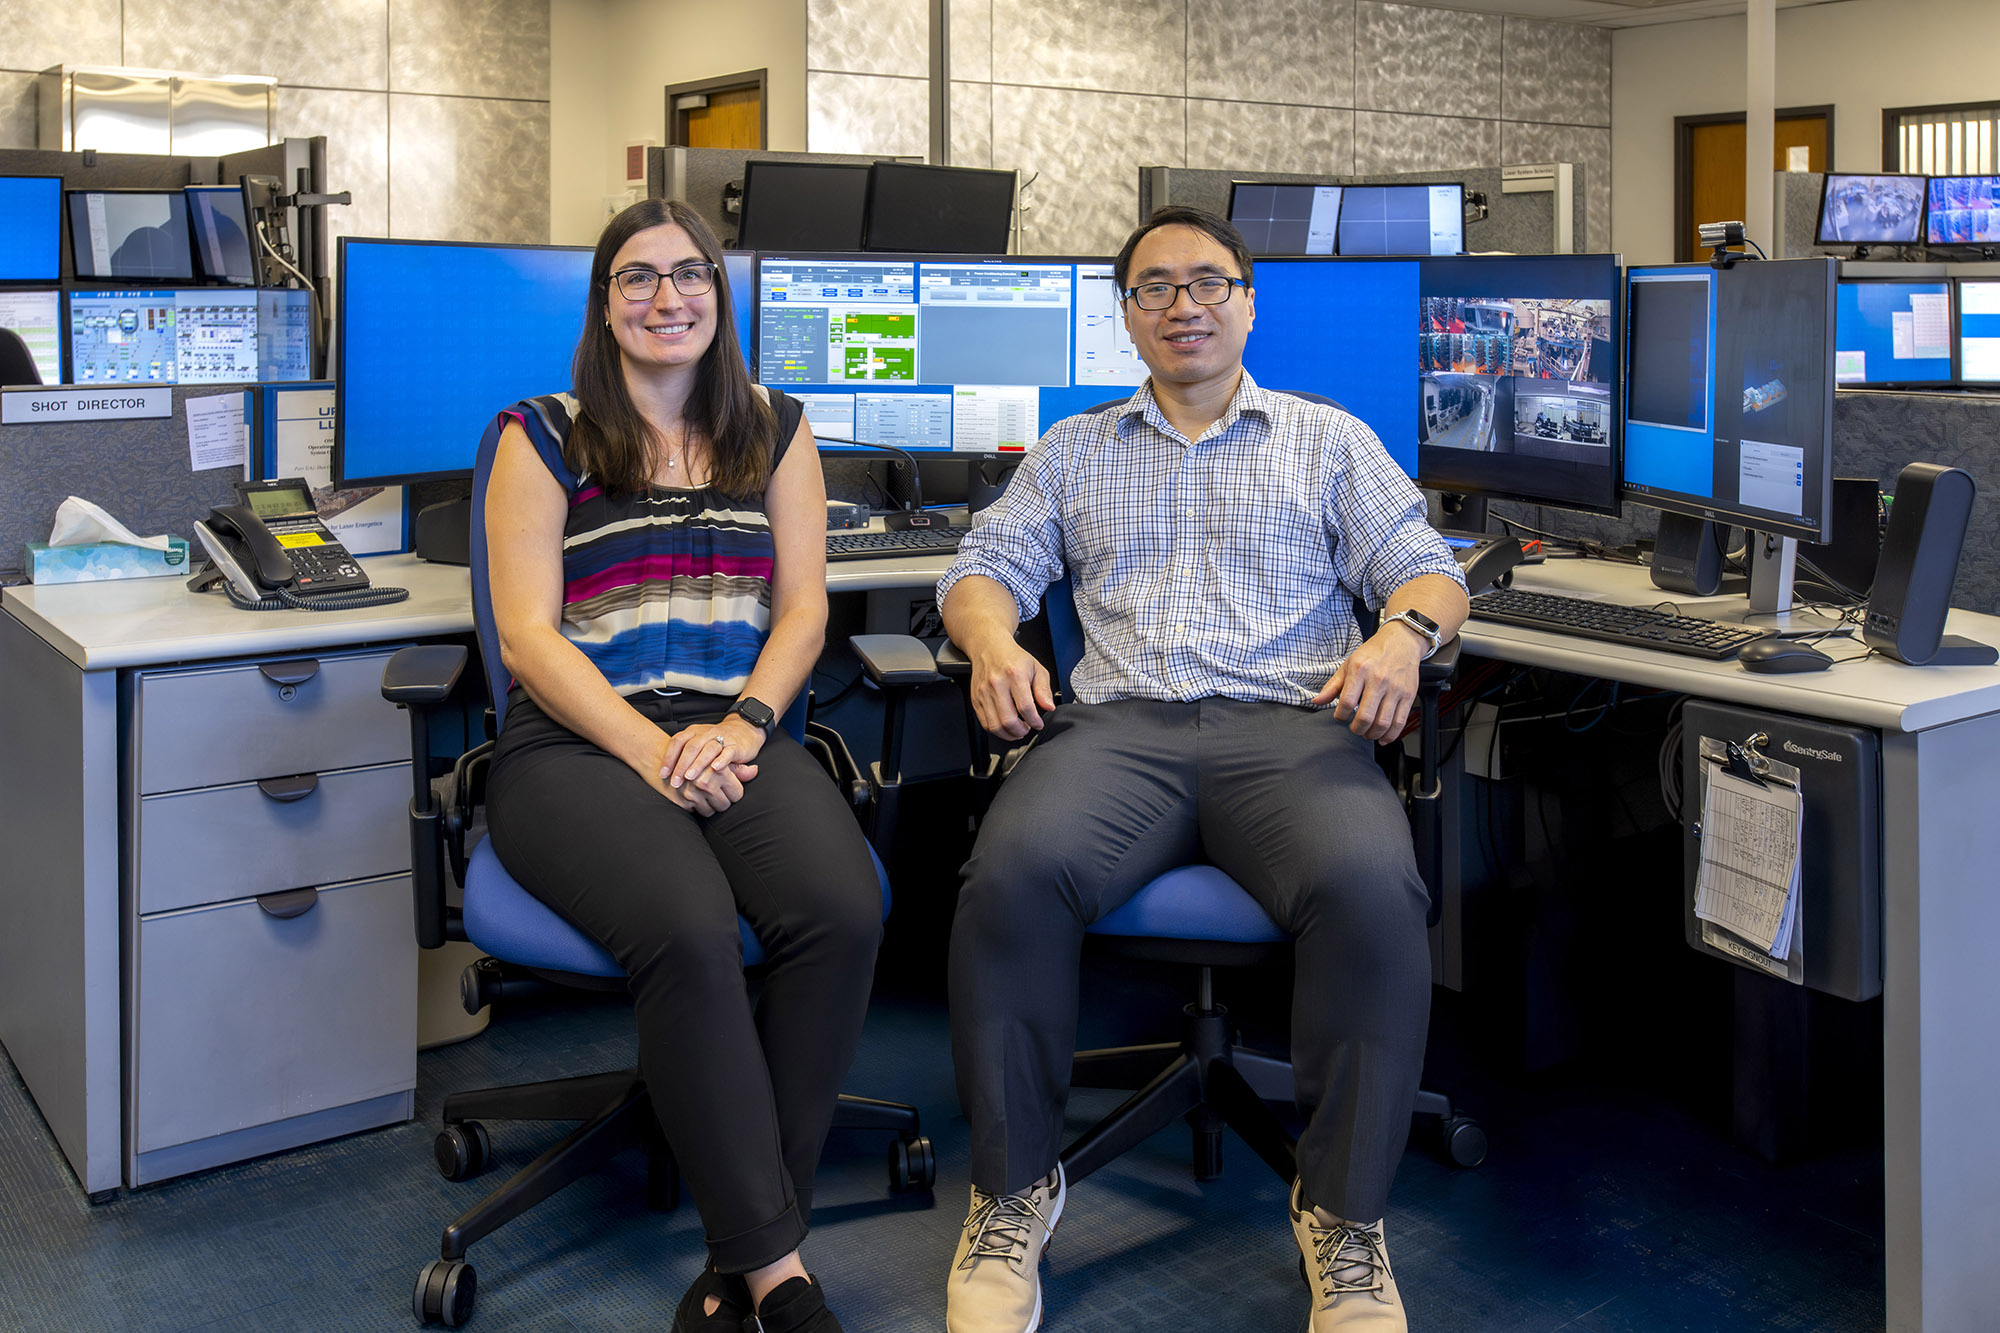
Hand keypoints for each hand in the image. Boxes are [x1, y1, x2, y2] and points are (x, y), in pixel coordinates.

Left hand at [661, 715, 766, 796]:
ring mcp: (722, 738)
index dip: (669, 758)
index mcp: (694, 732)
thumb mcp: (699, 745)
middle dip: (681, 765)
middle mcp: (706, 733)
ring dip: (698, 764)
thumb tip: (664, 774)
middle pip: (691, 746)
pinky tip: (715, 769)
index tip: (663, 774)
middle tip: (675, 781)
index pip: (677, 741)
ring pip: (708, 749)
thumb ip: (683, 757)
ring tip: (690, 778)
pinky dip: (721, 760)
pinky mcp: (736, 746)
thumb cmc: (716, 742)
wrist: (744, 730)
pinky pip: (728, 752)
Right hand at [667, 759, 757, 815]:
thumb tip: (754, 771)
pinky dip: (696, 807)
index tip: (728, 788)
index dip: (733, 793)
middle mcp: (706, 782)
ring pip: (711, 812)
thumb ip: (738, 768)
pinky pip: (697, 813)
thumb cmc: (694, 757)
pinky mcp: (681, 801)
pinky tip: (693, 796)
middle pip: (725, 805)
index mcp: (719, 771)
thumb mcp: (716, 758)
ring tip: (704, 794)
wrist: (661, 756)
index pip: (737, 795)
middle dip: (722, 800)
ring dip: (709, 805)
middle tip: (715, 792)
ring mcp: (692, 793)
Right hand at [966, 638, 1054, 740]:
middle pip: (1008, 720)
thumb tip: (1048, 706)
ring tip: (1017, 730)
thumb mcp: (1036, 668)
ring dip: (1008, 734)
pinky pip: (984, 722)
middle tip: (1027, 729)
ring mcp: (983, 692)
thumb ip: (1044, 689)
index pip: (1025, 708)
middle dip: (1021, 731)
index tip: (1038, 724)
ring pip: (995, 725)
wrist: (989, 647)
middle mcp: (997, 684)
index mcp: (1014, 675)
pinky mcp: (975, 698)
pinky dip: (996, 730)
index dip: (1034, 721)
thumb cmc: (1013, 658)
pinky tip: (1005, 726)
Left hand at [1314, 626, 1424, 741]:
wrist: (1402, 642)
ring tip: (1367, 733)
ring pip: (1383, 723)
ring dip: (1372, 734)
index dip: (1341, 715)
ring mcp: (1395, 689)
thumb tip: (1317, 701)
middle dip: (1357, 729)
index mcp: (1360, 671)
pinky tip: (1383, 737)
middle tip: (1354, 729)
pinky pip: (1400, 722)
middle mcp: (1379, 680)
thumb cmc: (1374, 653)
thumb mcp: (1349, 664)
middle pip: (1365, 717)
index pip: (1347, 702)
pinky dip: (1390, 735)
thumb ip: (1333, 686)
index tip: (1341, 717)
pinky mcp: (1409, 695)